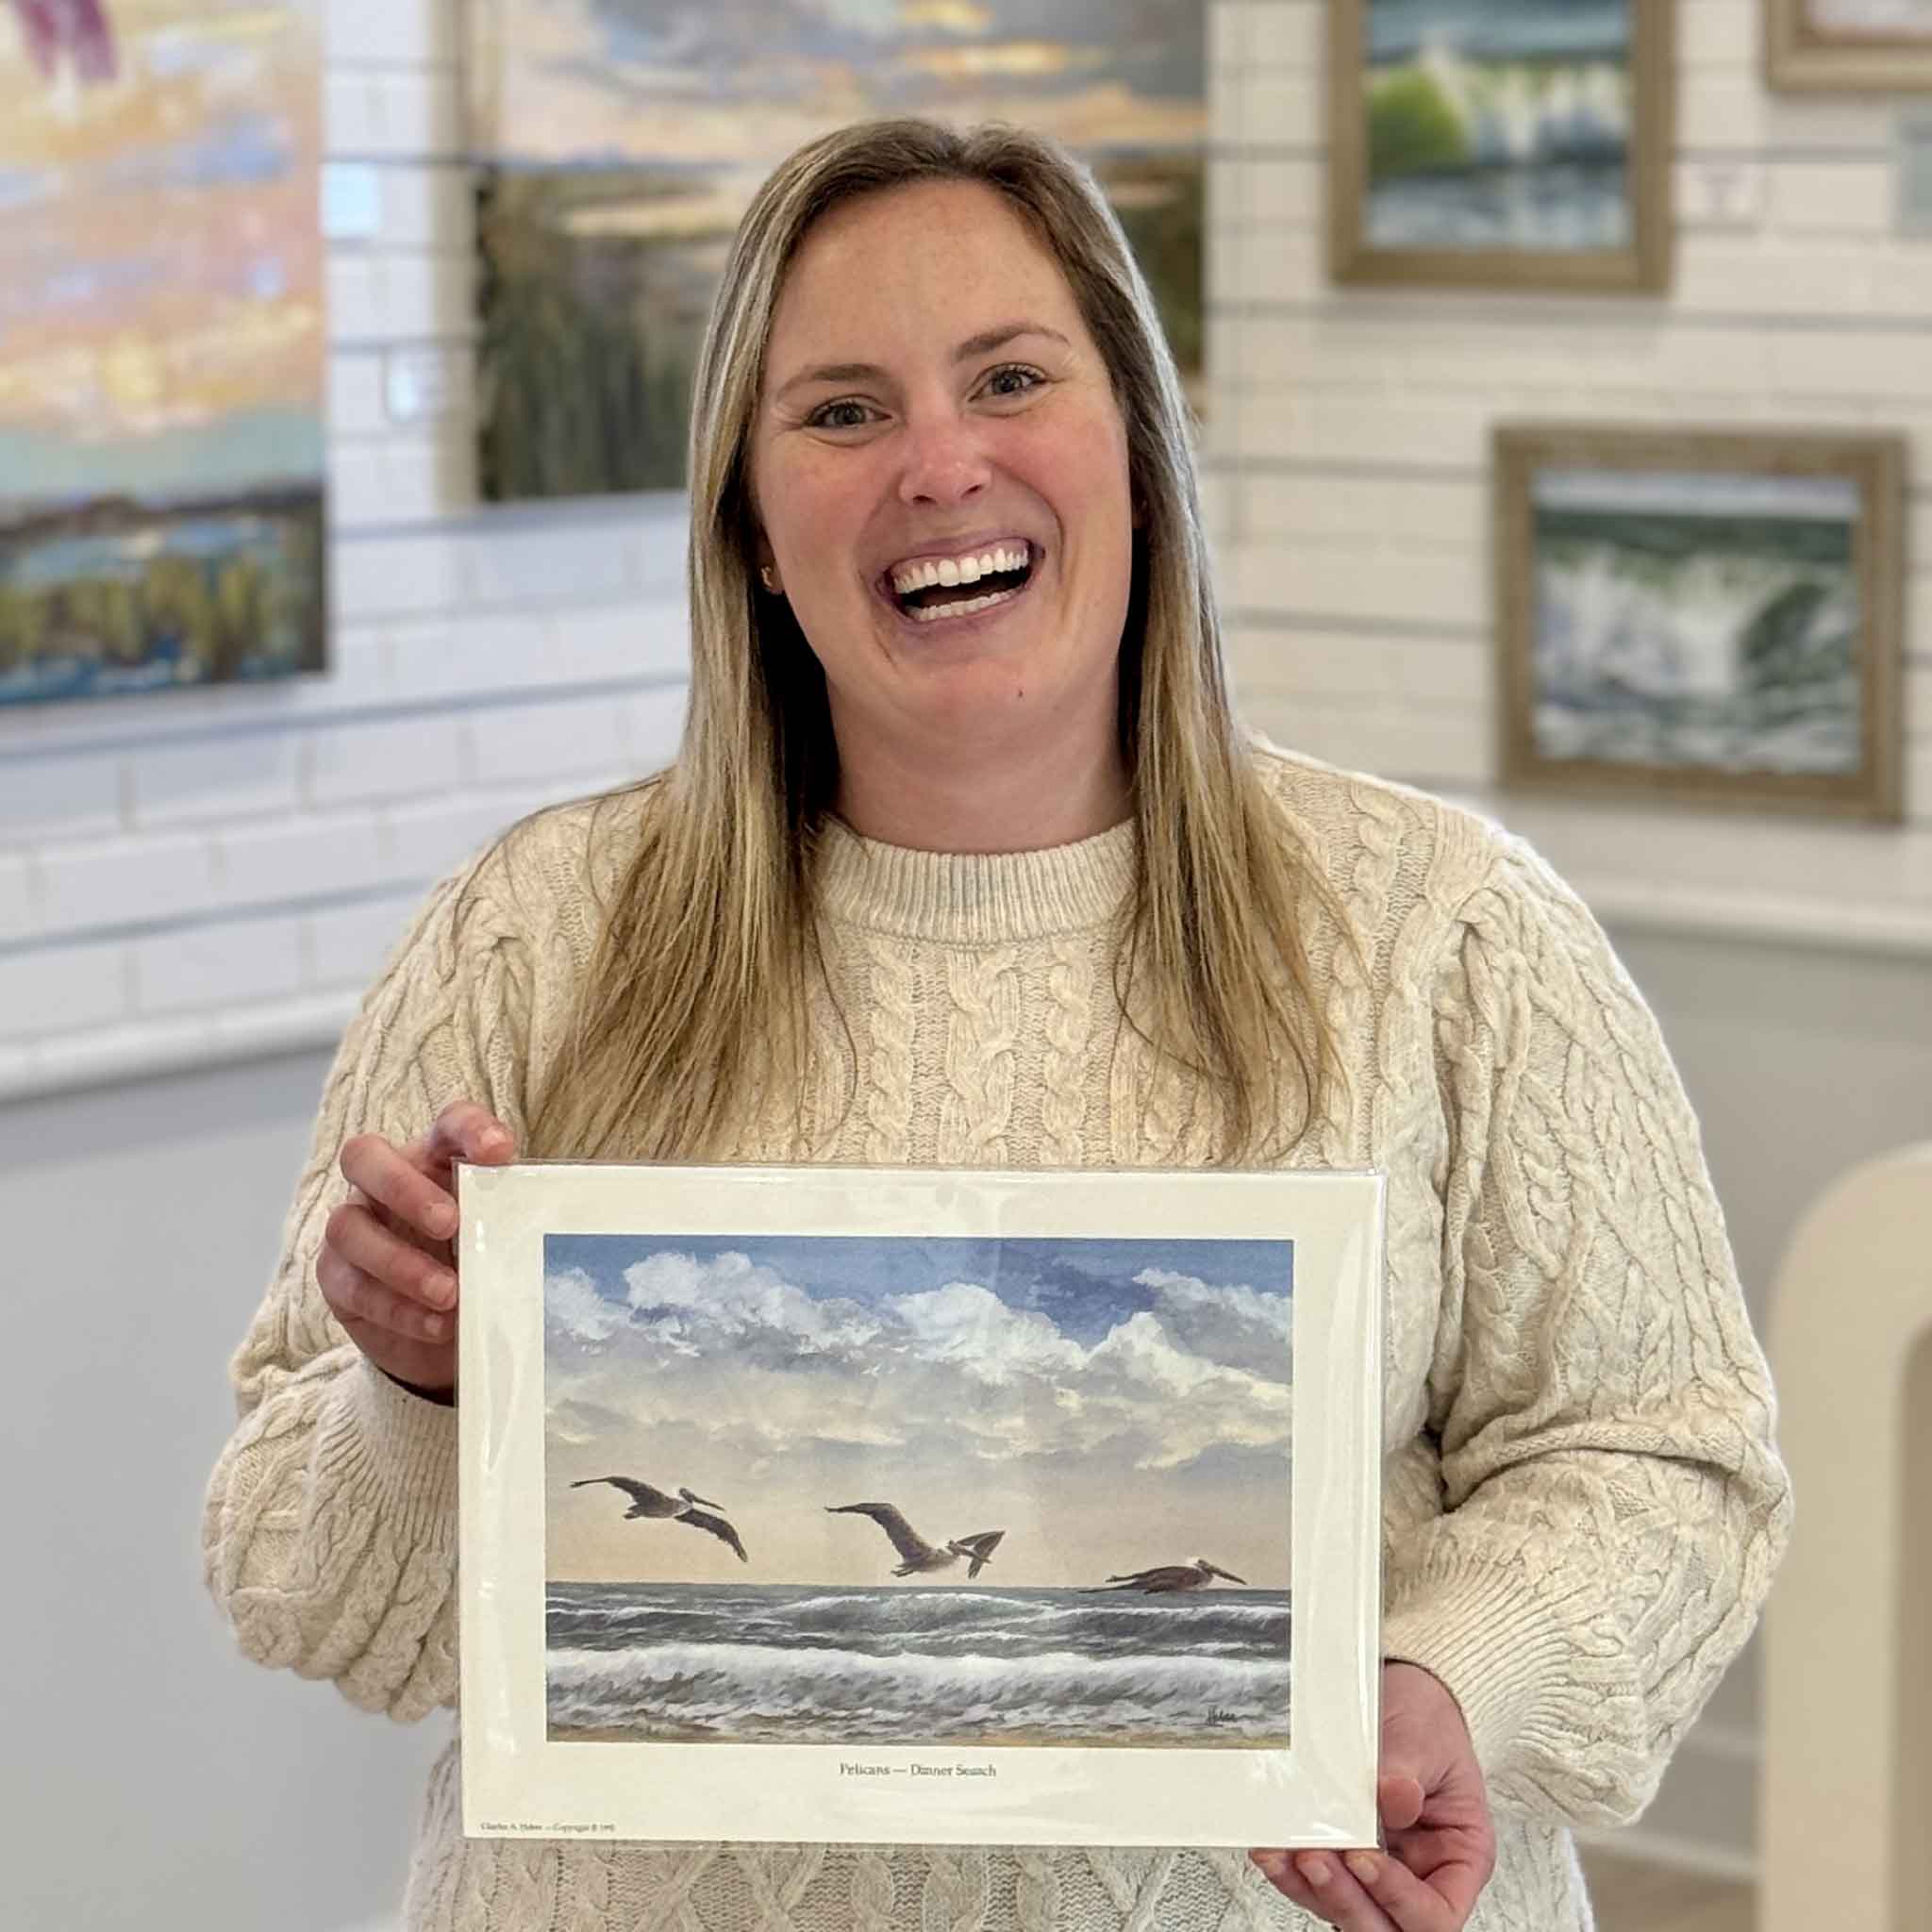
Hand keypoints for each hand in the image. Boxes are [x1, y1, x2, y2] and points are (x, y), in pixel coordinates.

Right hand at [317, 1101, 515, 1396]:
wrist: (445, 1333)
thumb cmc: (480, 1265)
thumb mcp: (501, 1240)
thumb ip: (512, 1222)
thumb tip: (553, 1225)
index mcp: (435, 1159)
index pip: (448, 1124)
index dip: (470, 1129)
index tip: (501, 1151)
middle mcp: (385, 1182)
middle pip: (365, 1156)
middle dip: (404, 1188)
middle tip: (449, 1222)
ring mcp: (353, 1226)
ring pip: (348, 1227)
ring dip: (400, 1263)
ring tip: (449, 1293)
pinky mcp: (336, 1277)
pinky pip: (350, 1285)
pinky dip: (397, 1307)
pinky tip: (436, 1325)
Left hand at [1249, 1661, 1495, 1929]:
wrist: (1404, 1696)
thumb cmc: (1428, 1724)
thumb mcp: (1427, 1741)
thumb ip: (1409, 1772)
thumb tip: (1394, 1799)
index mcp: (1459, 1858)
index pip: (1437, 1914)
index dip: (1399, 1899)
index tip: (1364, 1858)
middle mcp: (1420, 1875)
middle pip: (1388, 1924)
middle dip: (1348, 1900)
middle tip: (1316, 1860)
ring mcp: (1379, 1871)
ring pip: (1347, 1910)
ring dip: (1313, 1890)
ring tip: (1286, 1854)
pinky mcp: (1342, 1857)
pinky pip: (1318, 1882)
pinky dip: (1293, 1873)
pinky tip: (1275, 1850)